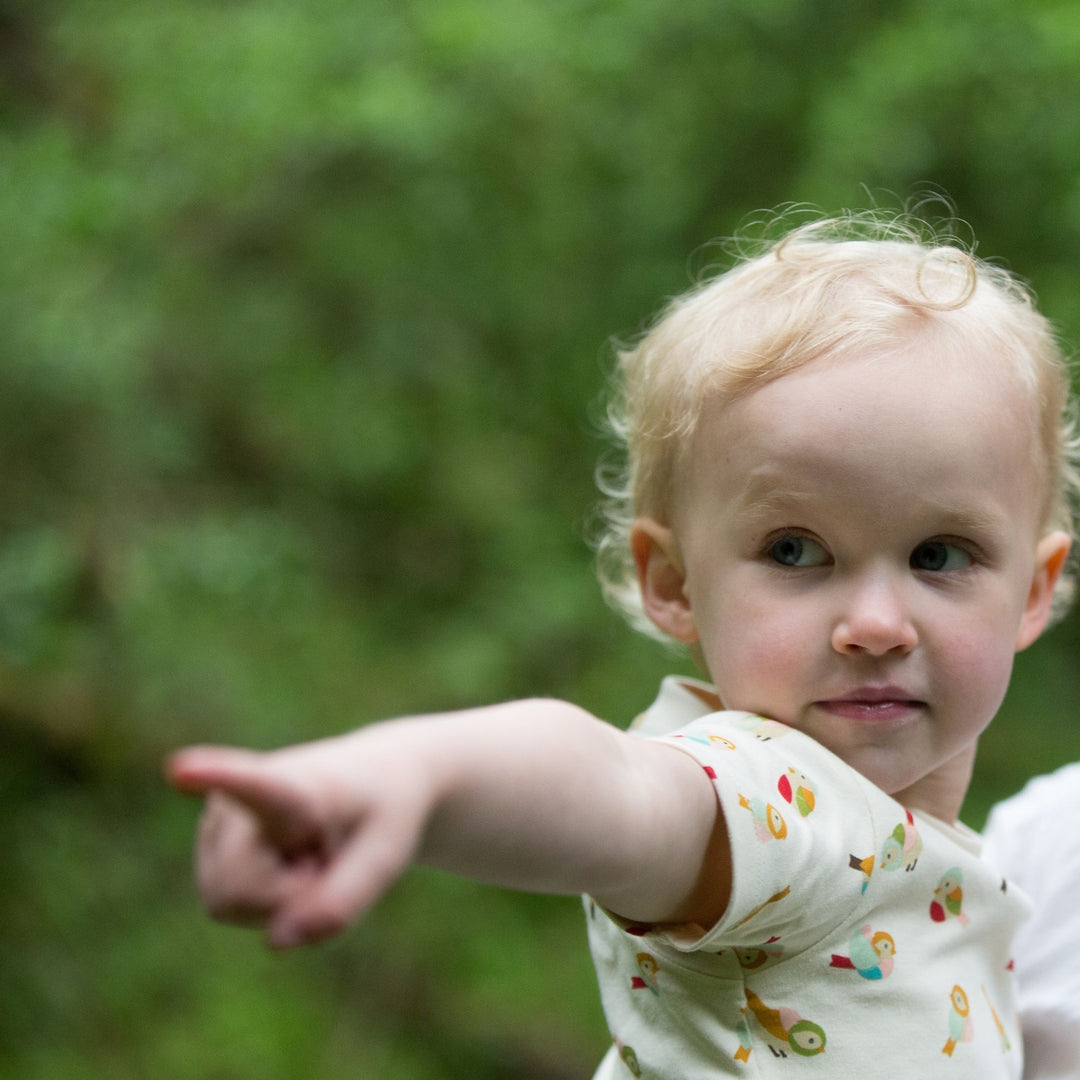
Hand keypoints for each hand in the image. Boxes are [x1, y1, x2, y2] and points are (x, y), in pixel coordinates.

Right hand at [165, 727, 434, 947]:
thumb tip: (275, 942)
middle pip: (238, 890)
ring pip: (225, 904)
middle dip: (285, 898)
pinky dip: (264, 903)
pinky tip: (289, 864)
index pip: (250, 784)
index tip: (180, 768)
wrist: (376, 779)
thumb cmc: (385, 810)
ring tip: (309, 853)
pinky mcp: (209, 843)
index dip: (213, 777)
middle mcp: (239, 795)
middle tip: (325, 858)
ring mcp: (216, 819)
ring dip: (276, 900)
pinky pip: (226, 907)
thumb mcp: (387, 856)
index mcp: (293, 784)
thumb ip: (341, 901)